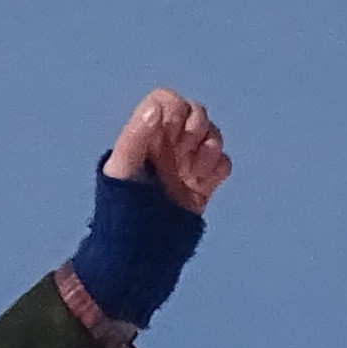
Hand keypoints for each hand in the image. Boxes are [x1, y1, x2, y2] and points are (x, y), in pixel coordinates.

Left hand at [102, 89, 229, 212]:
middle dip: (196, 128)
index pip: (168, 101)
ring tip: (194, 172)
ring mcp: (188, 163)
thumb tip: (157, 109)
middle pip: (196, 113)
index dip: (177, 110)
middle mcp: (169, 144)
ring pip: (213, 136)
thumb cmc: (123, 205)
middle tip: (184, 152)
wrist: (141, 246)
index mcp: (148, 134)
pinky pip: (223, 164)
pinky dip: (218, 170)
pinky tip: (201, 184)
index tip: (172, 131)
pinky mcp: (204, 183)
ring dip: (210, 149)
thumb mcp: (123, 168)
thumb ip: (136, 135)